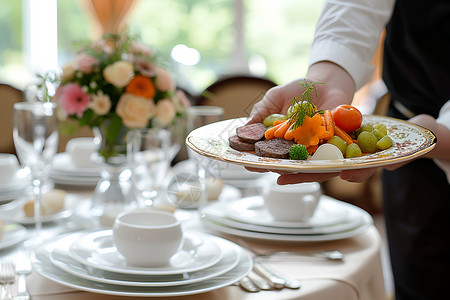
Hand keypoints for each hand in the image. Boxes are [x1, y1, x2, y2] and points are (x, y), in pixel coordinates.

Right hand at [246, 61, 357, 183]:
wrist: (326, 84)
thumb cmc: (299, 90)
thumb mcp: (274, 97)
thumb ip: (261, 111)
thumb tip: (245, 126)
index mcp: (278, 137)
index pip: (265, 151)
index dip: (254, 158)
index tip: (244, 162)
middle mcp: (292, 145)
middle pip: (279, 162)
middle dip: (267, 166)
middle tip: (257, 167)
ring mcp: (309, 146)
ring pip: (298, 163)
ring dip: (288, 168)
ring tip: (277, 168)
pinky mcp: (326, 144)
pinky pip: (320, 156)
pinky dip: (313, 161)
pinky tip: (302, 163)